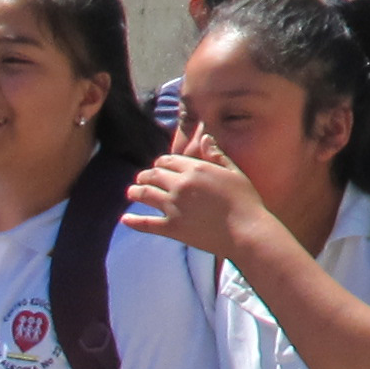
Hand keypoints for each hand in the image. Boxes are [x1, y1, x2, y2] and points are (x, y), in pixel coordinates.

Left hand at [124, 137, 280, 261]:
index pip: (168, 160)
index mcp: (195, 168)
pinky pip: (146, 223)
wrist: (245, 231)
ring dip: (135, 192)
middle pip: (154, 175)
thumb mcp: (234, 172)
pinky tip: (124, 219)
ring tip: (131, 193)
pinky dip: (133, 221)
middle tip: (141, 179)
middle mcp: (180, 185)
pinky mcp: (171, 228)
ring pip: (145, 194)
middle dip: (145, 176)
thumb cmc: (245, 201)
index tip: (159, 166)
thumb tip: (205, 137)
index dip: (161, 163)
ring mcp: (173, 206)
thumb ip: (217, 155)